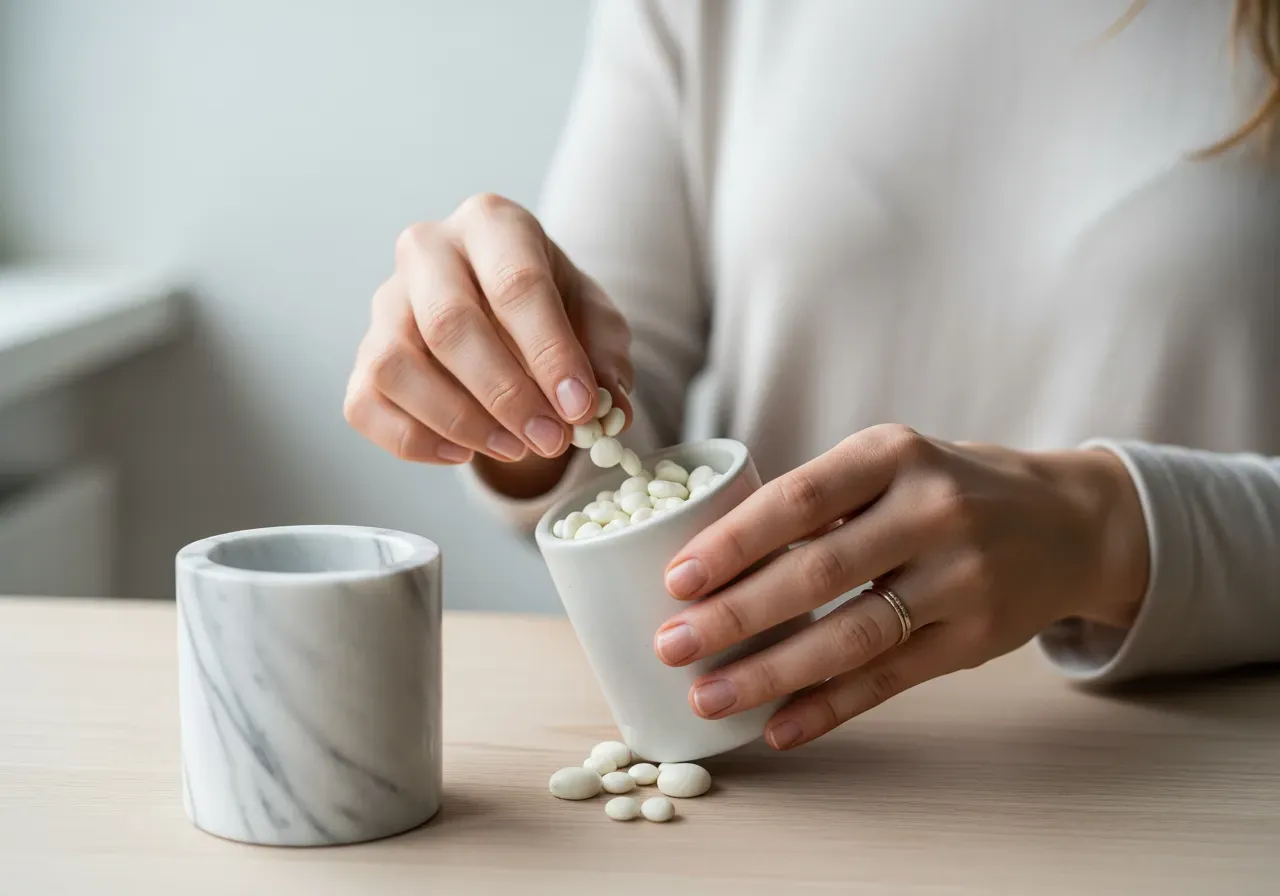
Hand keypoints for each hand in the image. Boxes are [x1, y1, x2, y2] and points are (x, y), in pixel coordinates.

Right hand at [344, 193, 631, 470]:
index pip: (515, 283)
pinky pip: (366, 404)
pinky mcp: (362, 355)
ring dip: (460, 421)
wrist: (506, 319)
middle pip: (449, 323)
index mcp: (492, 223)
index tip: (580, 407)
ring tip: (514, 449)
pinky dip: (413, 440)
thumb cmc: (552, 313)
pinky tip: (462, 453)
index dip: (549, 352)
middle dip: (506, 394)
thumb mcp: (596, 324)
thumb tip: (610, 408)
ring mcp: (385, 302)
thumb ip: (605, 360)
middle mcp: (427, 250)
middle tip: (551, 440)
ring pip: (396, 365)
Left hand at [653, 425, 1148, 749]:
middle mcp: (932, 511)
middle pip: (818, 572)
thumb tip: (713, 560)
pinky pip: (890, 680)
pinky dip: (829, 708)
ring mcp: (961, 578)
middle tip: (670, 646)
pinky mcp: (976, 638)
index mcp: (893, 454)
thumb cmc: (946, 489)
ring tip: (708, 697)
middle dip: (734, 615)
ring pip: (852, 636)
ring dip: (771, 674)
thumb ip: (820, 501)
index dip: (732, 541)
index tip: (676, 579)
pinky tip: (779, 728)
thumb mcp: (891, 464)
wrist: (1066, 522)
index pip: (798, 498)